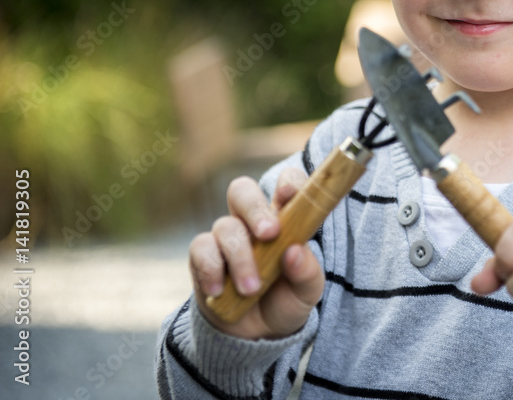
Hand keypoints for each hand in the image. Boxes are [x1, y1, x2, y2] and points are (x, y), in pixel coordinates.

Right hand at [188, 167, 323, 339]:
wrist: (256, 334)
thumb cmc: (285, 300)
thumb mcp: (307, 292)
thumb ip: (307, 272)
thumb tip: (295, 252)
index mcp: (285, 220)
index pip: (286, 185)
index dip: (288, 182)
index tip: (289, 193)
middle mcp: (253, 222)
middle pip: (243, 191)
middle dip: (255, 209)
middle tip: (269, 234)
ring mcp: (227, 237)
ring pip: (225, 226)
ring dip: (240, 257)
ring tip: (252, 289)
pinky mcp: (203, 256)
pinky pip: (201, 248)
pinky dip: (211, 270)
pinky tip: (220, 291)